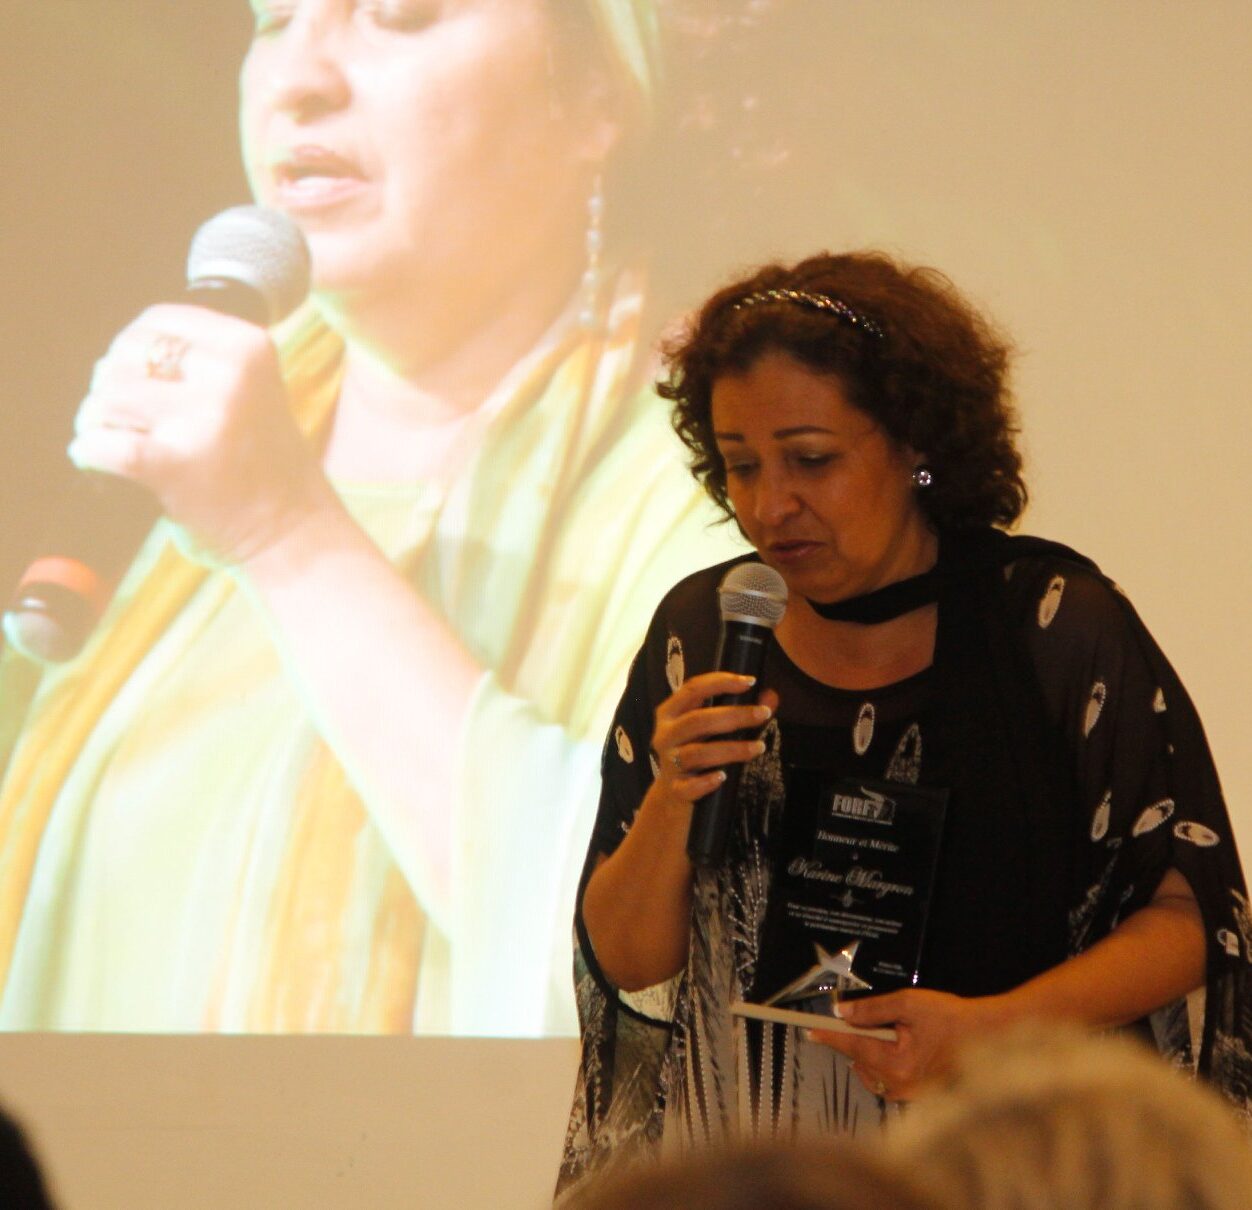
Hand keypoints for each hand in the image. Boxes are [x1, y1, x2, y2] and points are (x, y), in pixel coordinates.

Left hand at [69, 303, 339, 566]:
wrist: (292, 530)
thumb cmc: (264, 463)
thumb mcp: (253, 389)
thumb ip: (204, 361)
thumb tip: (121, 354)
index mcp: (249, 347)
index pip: (158, 319)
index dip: (133, 346)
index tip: (137, 377)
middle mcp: (229, 377)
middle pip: (125, 355)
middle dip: (111, 385)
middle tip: (126, 417)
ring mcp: (204, 420)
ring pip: (106, 398)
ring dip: (96, 421)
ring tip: (116, 441)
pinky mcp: (177, 465)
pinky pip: (104, 445)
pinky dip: (89, 453)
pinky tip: (96, 461)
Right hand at [649, 671, 776, 806]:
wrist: (672, 797)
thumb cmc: (695, 754)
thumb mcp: (711, 730)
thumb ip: (739, 711)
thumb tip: (771, 696)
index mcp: (670, 713)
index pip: (693, 689)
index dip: (720, 682)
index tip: (750, 682)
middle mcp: (665, 735)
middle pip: (697, 720)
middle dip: (734, 715)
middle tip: (763, 714)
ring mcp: (669, 763)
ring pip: (697, 753)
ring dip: (731, 749)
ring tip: (758, 748)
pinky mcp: (676, 790)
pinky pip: (689, 786)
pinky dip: (706, 782)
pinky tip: (723, 777)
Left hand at [810, 988, 1006, 1101]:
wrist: (990, 1037)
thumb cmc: (952, 1018)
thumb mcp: (909, 1004)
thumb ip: (873, 1009)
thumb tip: (842, 1012)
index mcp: (896, 1064)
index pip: (852, 1047)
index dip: (829, 1036)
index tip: (809, 1031)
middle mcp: (899, 1086)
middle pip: (859, 1063)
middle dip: (854, 1042)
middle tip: (855, 1022)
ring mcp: (909, 1096)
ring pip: (871, 1074)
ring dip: (868, 1055)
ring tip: (883, 1034)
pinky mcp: (917, 1097)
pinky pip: (887, 1082)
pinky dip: (882, 1066)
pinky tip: (894, 1049)